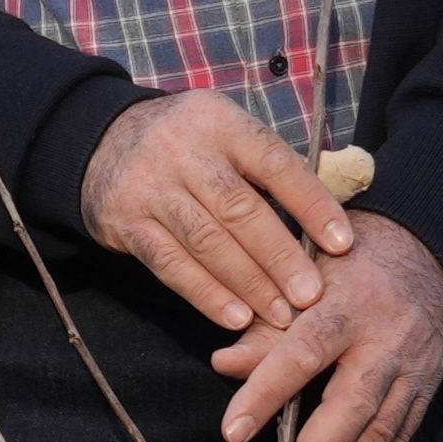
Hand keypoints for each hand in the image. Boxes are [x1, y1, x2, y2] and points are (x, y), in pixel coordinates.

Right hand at [76, 88, 356, 336]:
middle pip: (239, 209)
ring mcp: (150, 187)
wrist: (100, 141)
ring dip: (247, 283)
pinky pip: (170, 264)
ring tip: (280, 316)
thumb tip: (334, 214)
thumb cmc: (189, 145)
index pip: (275, 164)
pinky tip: (234, 317)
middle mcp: (184, 151)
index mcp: (222, 123)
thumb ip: (272, 166)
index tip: (342, 244)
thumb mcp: (226, 132)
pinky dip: (205, 294)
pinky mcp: (125, 222)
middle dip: (279, 257)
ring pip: (206, 241)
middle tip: (311, 296)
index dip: (311, 204)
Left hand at [208, 217, 442, 441]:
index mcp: (347, 305)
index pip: (302, 355)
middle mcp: (386, 340)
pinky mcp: (428, 390)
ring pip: (378, 433)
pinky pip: (397, 440)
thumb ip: (266, 328)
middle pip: (350, 407)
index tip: (233, 432)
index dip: (266, 395)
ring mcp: (413, 369)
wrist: (426, 254)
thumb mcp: (305, 279)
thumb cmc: (349, 267)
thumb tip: (223, 365)